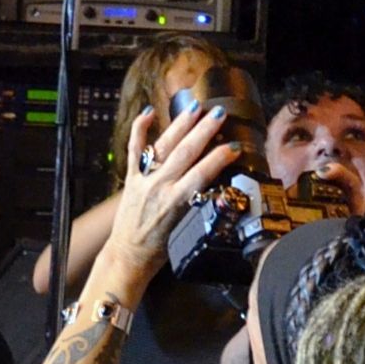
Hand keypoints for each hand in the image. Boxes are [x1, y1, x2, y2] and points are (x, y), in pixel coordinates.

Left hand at [110, 103, 240, 267]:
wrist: (129, 255)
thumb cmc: (160, 247)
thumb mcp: (187, 226)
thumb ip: (198, 203)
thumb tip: (216, 184)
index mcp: (177, 201)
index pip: (203, 172)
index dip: (220, 158)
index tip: (235, 147)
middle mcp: (160, 186)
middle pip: (186, 152)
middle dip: (204, 130)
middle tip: (219, 114)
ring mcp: (144, 179)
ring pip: (165, 145)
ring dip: (181, 124)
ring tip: (195, 107)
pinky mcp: (132, 177)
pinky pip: (134, 148)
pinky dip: (140, 129)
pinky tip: (148, 113)